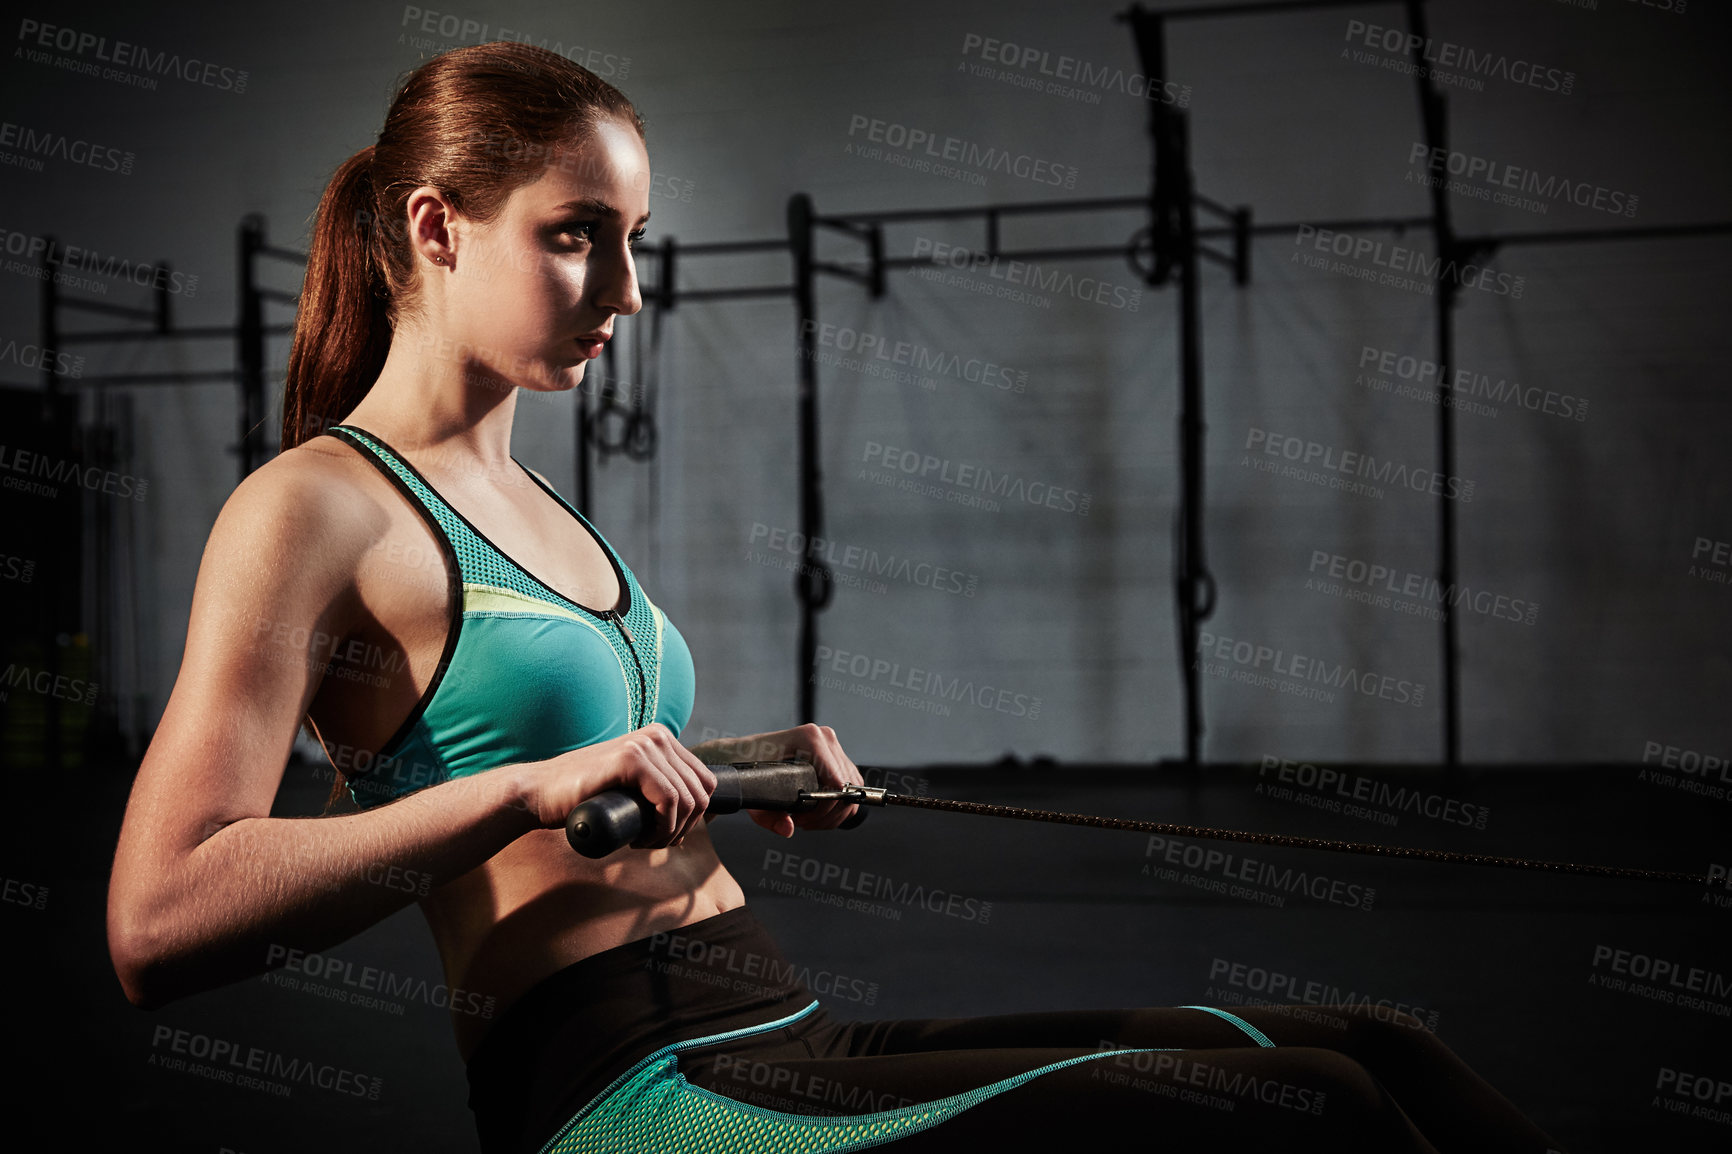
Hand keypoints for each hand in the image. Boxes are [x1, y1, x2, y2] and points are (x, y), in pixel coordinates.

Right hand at [523, 723, 716, 848]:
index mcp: (662, 739)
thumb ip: (659, 789)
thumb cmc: (584, 797)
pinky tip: (640, 838)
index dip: (695, 817)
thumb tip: (699, 816)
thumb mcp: (632, 789)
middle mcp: (658, 736)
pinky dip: (662, 827)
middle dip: (685, 827)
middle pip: (702, 792)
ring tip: (644, 843)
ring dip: (671, 832)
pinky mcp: (632, 758)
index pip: (706, 782)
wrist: (540, 793)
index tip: (668, 835)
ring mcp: (646, 743)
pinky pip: (669, 800)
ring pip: (688, 800)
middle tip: (653, 843)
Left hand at [733, 723, 862, 837]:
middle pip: (846, 789)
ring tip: (808, 819)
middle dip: (826, 814)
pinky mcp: (838, 758)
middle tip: (802, 822)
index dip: (823, 806)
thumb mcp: (753, 793)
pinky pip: (852, 789)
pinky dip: (838, 806)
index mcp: (810, 738)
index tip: (802, 818)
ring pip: (852, 791)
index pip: (836, 781)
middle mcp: (826, 739)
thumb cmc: (747, 766)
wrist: (743, 752)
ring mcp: (834, 747)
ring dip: (834, 813)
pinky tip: (817, 811)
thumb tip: (788, 829)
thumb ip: (769, 816)